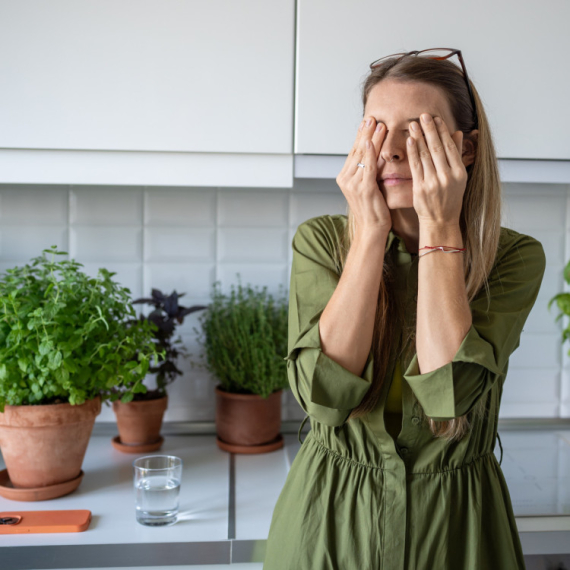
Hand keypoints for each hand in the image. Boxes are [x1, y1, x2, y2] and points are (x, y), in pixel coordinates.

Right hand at [336, 115, 391, 234]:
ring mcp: (352, 184)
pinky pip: (366, 166)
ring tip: (377, 124)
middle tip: (372, 117)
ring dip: (370, 138)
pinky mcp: (363, 188)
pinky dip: (369, 153)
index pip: (354, 152)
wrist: (371, 228)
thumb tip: (377, 152)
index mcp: (345, 178)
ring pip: (362, 156)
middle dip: (365, 133)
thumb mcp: (370, 186)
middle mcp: (346, 179)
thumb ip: (370, 169)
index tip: (368, 122)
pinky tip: (371, 142)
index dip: (361, 136)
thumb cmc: (373, 210)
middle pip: (356, 151)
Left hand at [407, 113, 467, 226]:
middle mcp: (448, 177)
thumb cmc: (449, 198)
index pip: (450, 147)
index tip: (435, 118)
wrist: (440, 220)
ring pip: (426, 155)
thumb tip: (457, 133)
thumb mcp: (459, 177)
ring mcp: (434, 183)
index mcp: (459, 173)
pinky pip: (416, 166)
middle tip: (423, 115)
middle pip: (437, 148)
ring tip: (413, 124)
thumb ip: (457, 155)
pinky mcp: (420, 188)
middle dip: (430, 130)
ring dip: (419, 137)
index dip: (442, 131)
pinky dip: (413, 152)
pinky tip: (410, 140)